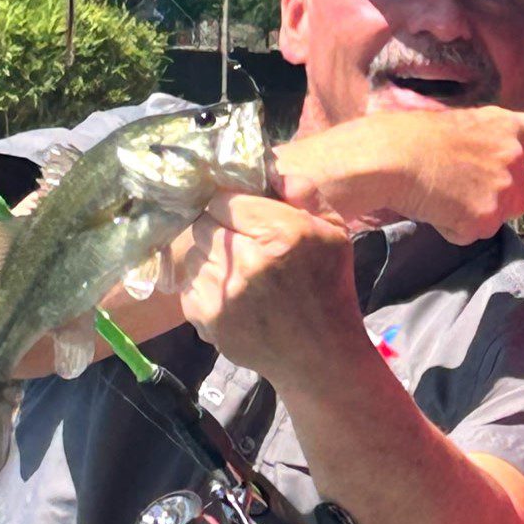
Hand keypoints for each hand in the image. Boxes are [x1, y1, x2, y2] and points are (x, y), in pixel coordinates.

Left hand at [177, 192, 363, 379]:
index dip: (233, 206)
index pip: (224, 199)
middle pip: (203, 224)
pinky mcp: (205, 317)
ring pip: (193, 254)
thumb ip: (303, 193)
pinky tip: (234, 296)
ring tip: (241, 274)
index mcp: (282, 233)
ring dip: (211, 258)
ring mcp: (221, 292)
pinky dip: (206, 286)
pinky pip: (189, 284)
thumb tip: (266, 168)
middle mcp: (247, 261)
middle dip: (220, 229)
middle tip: (243, 245)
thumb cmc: (329, 288)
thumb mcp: (334, 232)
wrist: (319, 355)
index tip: (244, 217)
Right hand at [271, 107, 523, 242]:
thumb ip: (482, 150)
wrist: (388, 158)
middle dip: (489, 198)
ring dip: (467, 212)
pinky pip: (471, 233)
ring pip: (492, 216)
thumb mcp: (455, 130)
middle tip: (451, 181)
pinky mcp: (489, 216)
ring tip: (438, 189)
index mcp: (503, 126)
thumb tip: (475, 181)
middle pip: (516, 196)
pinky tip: (434, 204)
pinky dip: (451, 227)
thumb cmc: (404, 138)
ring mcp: (504, 187)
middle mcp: (513, 156)